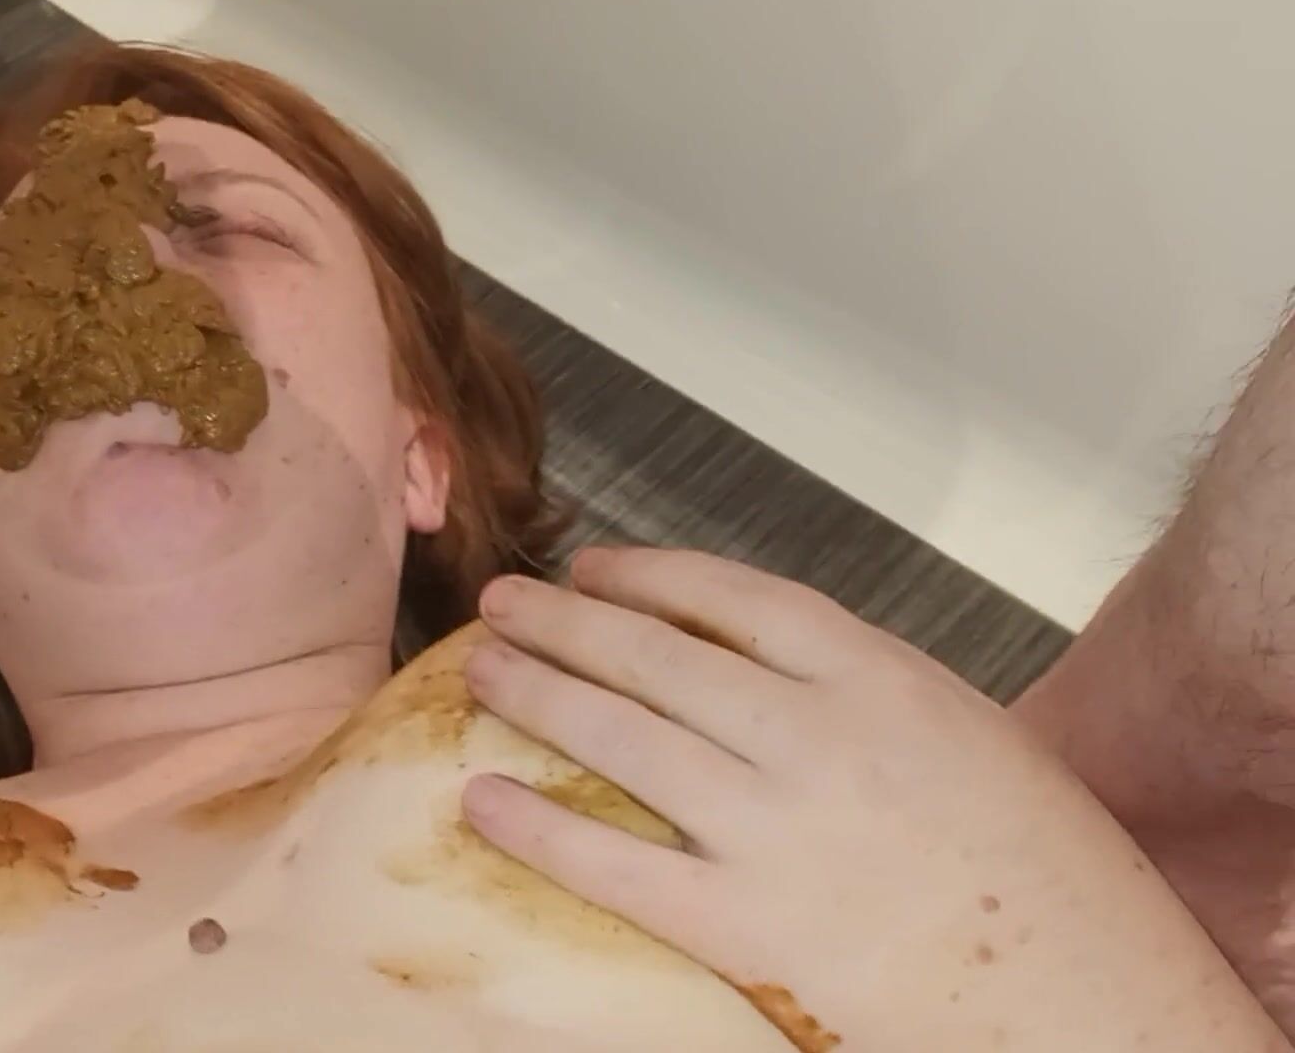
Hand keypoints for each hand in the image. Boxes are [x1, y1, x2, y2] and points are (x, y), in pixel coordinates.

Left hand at [463, 548, 1286, 1051]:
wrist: (1086, 1001)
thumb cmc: (1049, 876)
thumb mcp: (971, 735)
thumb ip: (864, 693)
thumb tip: (766, 665)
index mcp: (878, 677)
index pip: (730, 598)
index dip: (645, 575)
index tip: (592, 566)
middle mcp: (815, 735)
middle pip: (654, 654)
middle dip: (563, 619)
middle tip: (504, 601)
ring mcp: (773, 827)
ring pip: (620, 737)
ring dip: (537, 692)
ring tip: (480, 665)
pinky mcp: (746, 924)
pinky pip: (614, 864)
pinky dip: (539, 829)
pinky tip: (485, 799)